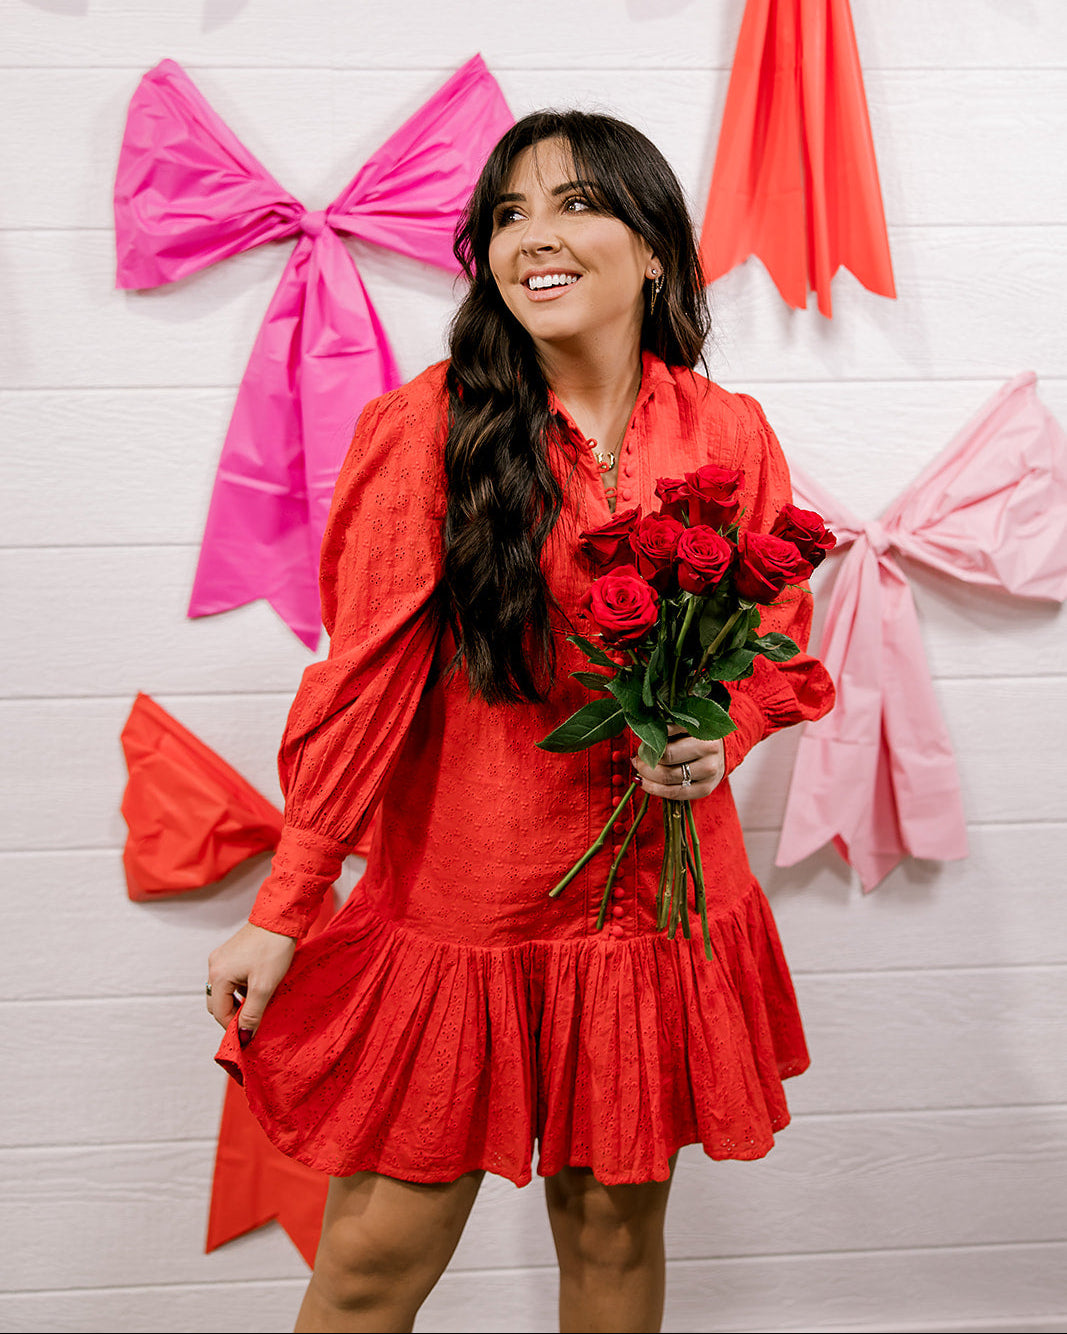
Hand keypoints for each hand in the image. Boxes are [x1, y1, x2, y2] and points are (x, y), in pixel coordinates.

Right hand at [206, 922, 295, 1041]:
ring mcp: (221, 957)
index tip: (249, 1036)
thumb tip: (243, 1037)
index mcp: (218, 975)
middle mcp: (214, 966)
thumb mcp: (264, 986)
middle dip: (233, 1015)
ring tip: (259, 1003)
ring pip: (224, 991)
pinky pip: (230, 979)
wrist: (280, 918)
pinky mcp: (231, 952)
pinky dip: (241, 988)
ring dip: (238, 1001)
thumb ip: (252, 1013)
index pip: (218, 1013)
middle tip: (254, 1021)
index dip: (233, 1027)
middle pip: (217, 1002)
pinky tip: (258, 987)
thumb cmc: (273, 950)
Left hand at [632, 724, 724, 800]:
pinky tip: (644, 783)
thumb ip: (667, 727)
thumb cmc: (697, 736)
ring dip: (647, 775)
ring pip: (668, 778)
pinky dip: (654, 789)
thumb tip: (643, 734)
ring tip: (639, 770)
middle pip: (667, 758)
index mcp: (701, 730)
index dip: (650, 744)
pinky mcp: (705, 789)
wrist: (722, 752)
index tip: (642, 744)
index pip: (668, 736)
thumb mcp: (686, 725)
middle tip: (638, 759)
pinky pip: (674, 793)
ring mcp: (709, 773)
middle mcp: (709, 752)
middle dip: (646, 760)